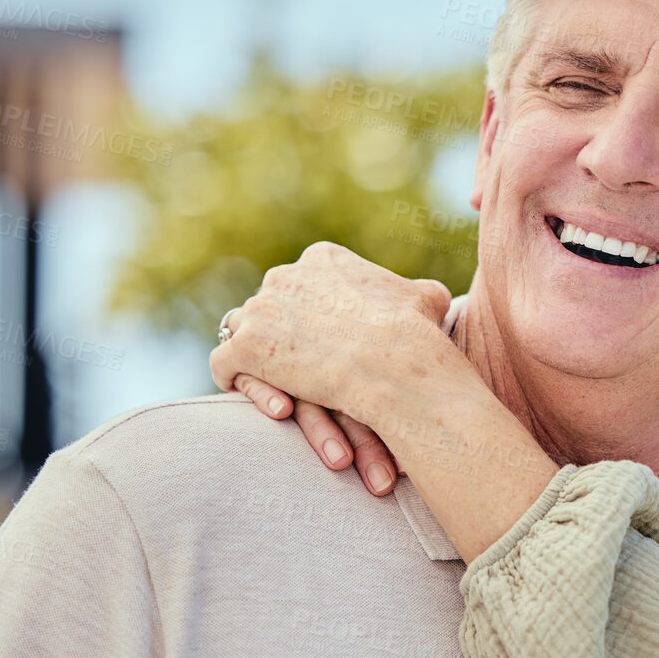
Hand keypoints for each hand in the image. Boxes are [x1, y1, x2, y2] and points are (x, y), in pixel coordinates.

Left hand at [210, 241, 455, 495]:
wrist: (392, 363)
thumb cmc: (414, 333)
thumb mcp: (426, 300)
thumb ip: (419, 293)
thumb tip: (433, 296)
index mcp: (322, 259)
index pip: (305, 282)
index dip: (315, 313)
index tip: (329, 340)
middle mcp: (283, 276)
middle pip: (272, 305)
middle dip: (283, 332)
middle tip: (303, 365)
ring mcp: (258, 311)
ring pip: (245, 332)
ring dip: (259, 357)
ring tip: (280, 386)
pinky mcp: (241, 348)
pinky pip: (225, 365)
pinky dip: (239, 381)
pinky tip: (256, 398)